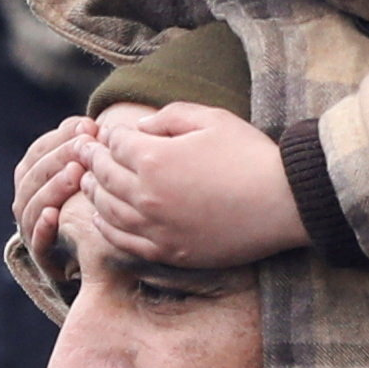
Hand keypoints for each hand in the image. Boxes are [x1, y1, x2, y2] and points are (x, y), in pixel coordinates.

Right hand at [14, 115, 96, 268]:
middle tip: (84, 146)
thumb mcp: (86, 174)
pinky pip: (37, 244)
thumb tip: (89, 125)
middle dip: (59, 157)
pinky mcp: (43, 258)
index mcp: (31, 179)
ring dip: (52, 187)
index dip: (60, 137)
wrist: (96, 258)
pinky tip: (52, 215)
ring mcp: (31, 230)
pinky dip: (42, 228)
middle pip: (34, 176)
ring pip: (32, 206)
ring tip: (75, 172)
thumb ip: (82, 150)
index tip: (88, 125)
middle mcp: (26, 203)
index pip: (38, 152)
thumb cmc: (90, 204)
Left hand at [77, 104, 303, 268]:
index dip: (107, 136)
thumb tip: (140, 127)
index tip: (101, 133)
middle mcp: (146, 196)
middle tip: (83, 153)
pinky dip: (106, 228)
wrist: (285, 203)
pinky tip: (102, 218)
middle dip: (92, 162)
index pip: (115, 145)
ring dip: (93, 194)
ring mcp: (155, 228)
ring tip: (89, 183)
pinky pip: (123, 242)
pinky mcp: (168, 251)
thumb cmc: (250, 155)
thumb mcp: (211, 119)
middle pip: (105, 177)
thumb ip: (169, 116)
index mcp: (154, 159)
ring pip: (107, 211)